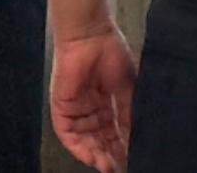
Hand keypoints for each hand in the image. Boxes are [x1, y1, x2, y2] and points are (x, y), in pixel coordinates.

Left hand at [52, 29, 137, 171]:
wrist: (91, 35)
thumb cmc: (110, 52)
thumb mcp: (127, 88)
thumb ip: (129, 113)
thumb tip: (135, 136)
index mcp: (108, 102)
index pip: (114, 132)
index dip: (121, 147)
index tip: (131, 159)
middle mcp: (91, 108)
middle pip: (99, 139)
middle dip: (108, 155)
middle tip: (117, 168)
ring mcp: (76, 109)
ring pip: (84, 140)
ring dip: (95, 155)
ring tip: (107, 166)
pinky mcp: (61, 107)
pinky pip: (67, 133)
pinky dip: (78, 147)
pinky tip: (90, 156)